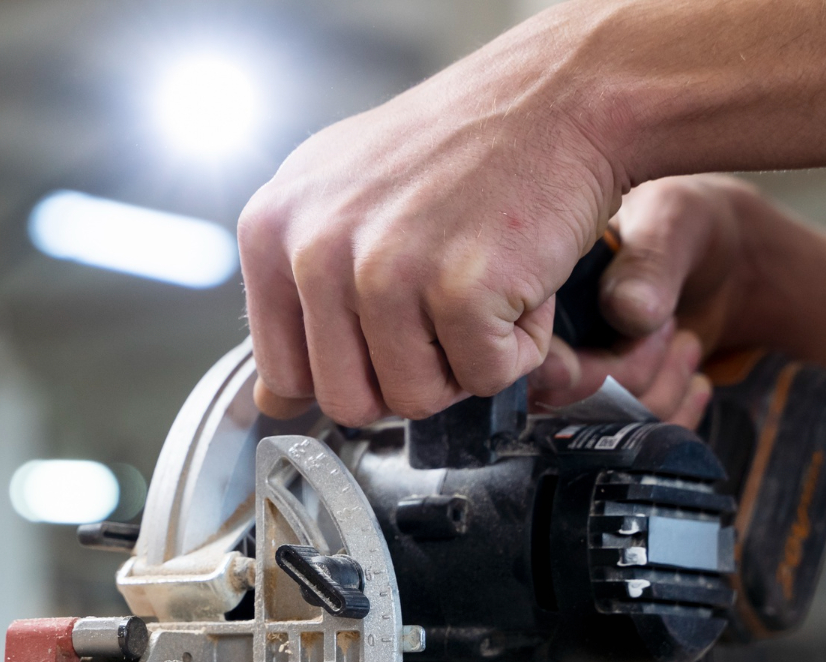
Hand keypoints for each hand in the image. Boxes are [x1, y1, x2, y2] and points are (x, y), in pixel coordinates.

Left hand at [240, 5, 623, 426]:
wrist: (555, 96)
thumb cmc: (456, 147)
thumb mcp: (339, 201)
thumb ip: (297, 299)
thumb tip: (272, 401)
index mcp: (270, 230)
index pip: (284, 374)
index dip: (350, 370)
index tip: (385, 331)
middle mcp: (314, 249)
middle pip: (348, 401)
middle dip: (408, 374)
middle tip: (441, 309)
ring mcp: (384, 270)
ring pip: (414, 399)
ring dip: (463, 360)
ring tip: (478, 285)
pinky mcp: (458, 288)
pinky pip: (483, 378)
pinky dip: (516, 345)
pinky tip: (515, 279)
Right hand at [529, 175, 755, 427]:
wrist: (722, 260)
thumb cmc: (687, 227)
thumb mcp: (674, 221)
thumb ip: (652, 261)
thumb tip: (627, 310)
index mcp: (536, 287)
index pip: (528, 355)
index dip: (568, 370)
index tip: (630, 337)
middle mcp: (541, 339)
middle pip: (559, 403)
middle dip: (629, 375)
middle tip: (670, 327)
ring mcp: (570, 377)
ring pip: (601, 427)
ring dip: (660, 391)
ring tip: (685, 340)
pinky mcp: (606, 403)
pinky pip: (630, 438)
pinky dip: (675, 416)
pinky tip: (695, 380)